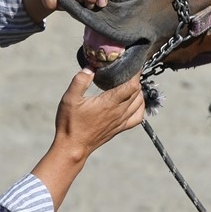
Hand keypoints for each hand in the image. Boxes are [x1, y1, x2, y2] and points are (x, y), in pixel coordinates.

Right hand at [32, 69, 144, 209]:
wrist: (73, 147)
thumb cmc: (70, 123)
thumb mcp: (70, 99)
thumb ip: (80, 81)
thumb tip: (90, 67)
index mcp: (109, 103)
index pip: (131, 86)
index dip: (135, 73)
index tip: (133, 64)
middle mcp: (119, 112)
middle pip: (137, 92)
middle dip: (136, 79)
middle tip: (128, 70)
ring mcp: (121, 121)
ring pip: (139, 103)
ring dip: (138, 92)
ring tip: (130, 83)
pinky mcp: (119, 128)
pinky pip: (138, 117)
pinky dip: (140, 107)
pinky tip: (135, 102)